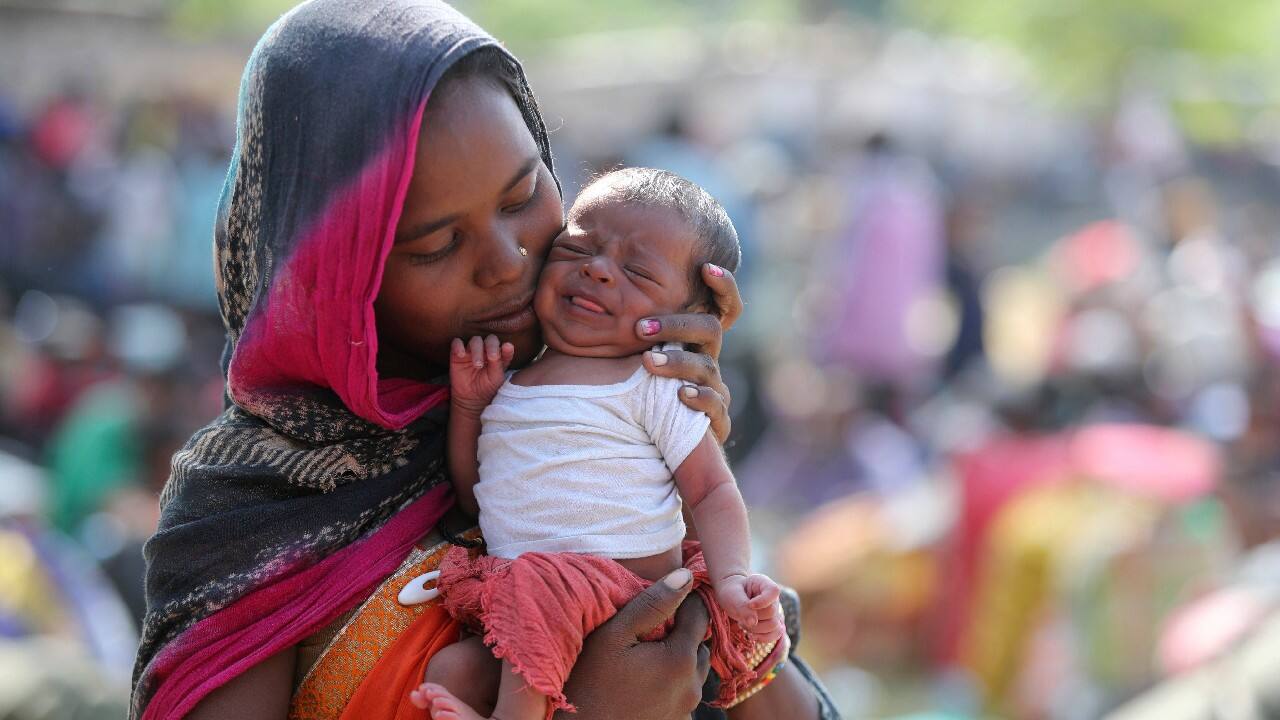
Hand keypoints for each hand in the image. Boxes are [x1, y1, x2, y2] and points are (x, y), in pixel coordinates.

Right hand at [449, 335, 513, 417]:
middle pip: (490, 339)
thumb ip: (499, 362)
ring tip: (477, 364)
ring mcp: (472, 351)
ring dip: (477, 349)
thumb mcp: (496, 377)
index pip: (505, 347)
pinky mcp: (458, 354)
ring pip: (475, 340)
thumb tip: (507, 345)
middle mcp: (486, 350)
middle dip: (491, 346)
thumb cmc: (487, 387)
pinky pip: (456, 343)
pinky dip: (458, 346)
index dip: (507, 348)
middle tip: (492, 358)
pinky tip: (461, 355)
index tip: (507, 348)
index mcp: (499, 356)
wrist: (471, 398)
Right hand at [557, 569, 710, 719]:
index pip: (700, 614)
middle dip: (681, 633)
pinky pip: (683, 694)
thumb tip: (686, 577)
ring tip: (646, 656)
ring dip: (678, 659)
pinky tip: (644, 682)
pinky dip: (671, 683)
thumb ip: (652, 604)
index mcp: (680, 659)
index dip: (683, 602)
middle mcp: (691, 687)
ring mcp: (686, 709)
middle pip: (699, 645)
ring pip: (693, 671)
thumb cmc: (588, 683)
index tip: (661, 601)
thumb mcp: (613, 635)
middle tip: (649, 631)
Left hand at [636, 263, 742, 443]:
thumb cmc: (632, 389)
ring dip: (677, 362)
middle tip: (640, 329)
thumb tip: (590, 277)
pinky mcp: (715, 421)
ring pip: (706, 367)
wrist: (650, 443)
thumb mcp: (628, 353)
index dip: (723, 286)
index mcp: (694, 338)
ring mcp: (714, 388)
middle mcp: (707, 358)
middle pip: (710, 330)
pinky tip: (680, 395)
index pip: (722, 305)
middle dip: (677, 324)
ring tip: (649, 362)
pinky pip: (715, 406)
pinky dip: (699, 398)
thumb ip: (621, 323)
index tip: (705, 267)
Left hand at [716, 573, 784, 642]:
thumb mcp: (732, 595)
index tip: (749, 605)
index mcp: (764, 584)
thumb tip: (753, 622)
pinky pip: (776, 634)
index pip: (773, 591)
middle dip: (754, 617)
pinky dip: (763, 638)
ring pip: (774, 626)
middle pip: (772, 612)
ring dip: (756, 629)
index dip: (763, 601)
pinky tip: (751, 635)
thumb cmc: (731, 592)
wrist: (731, 597)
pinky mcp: (773, 624)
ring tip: (743, 624)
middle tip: (740, 616)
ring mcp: (775, 612)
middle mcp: (773, 598)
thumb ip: (742, 606)